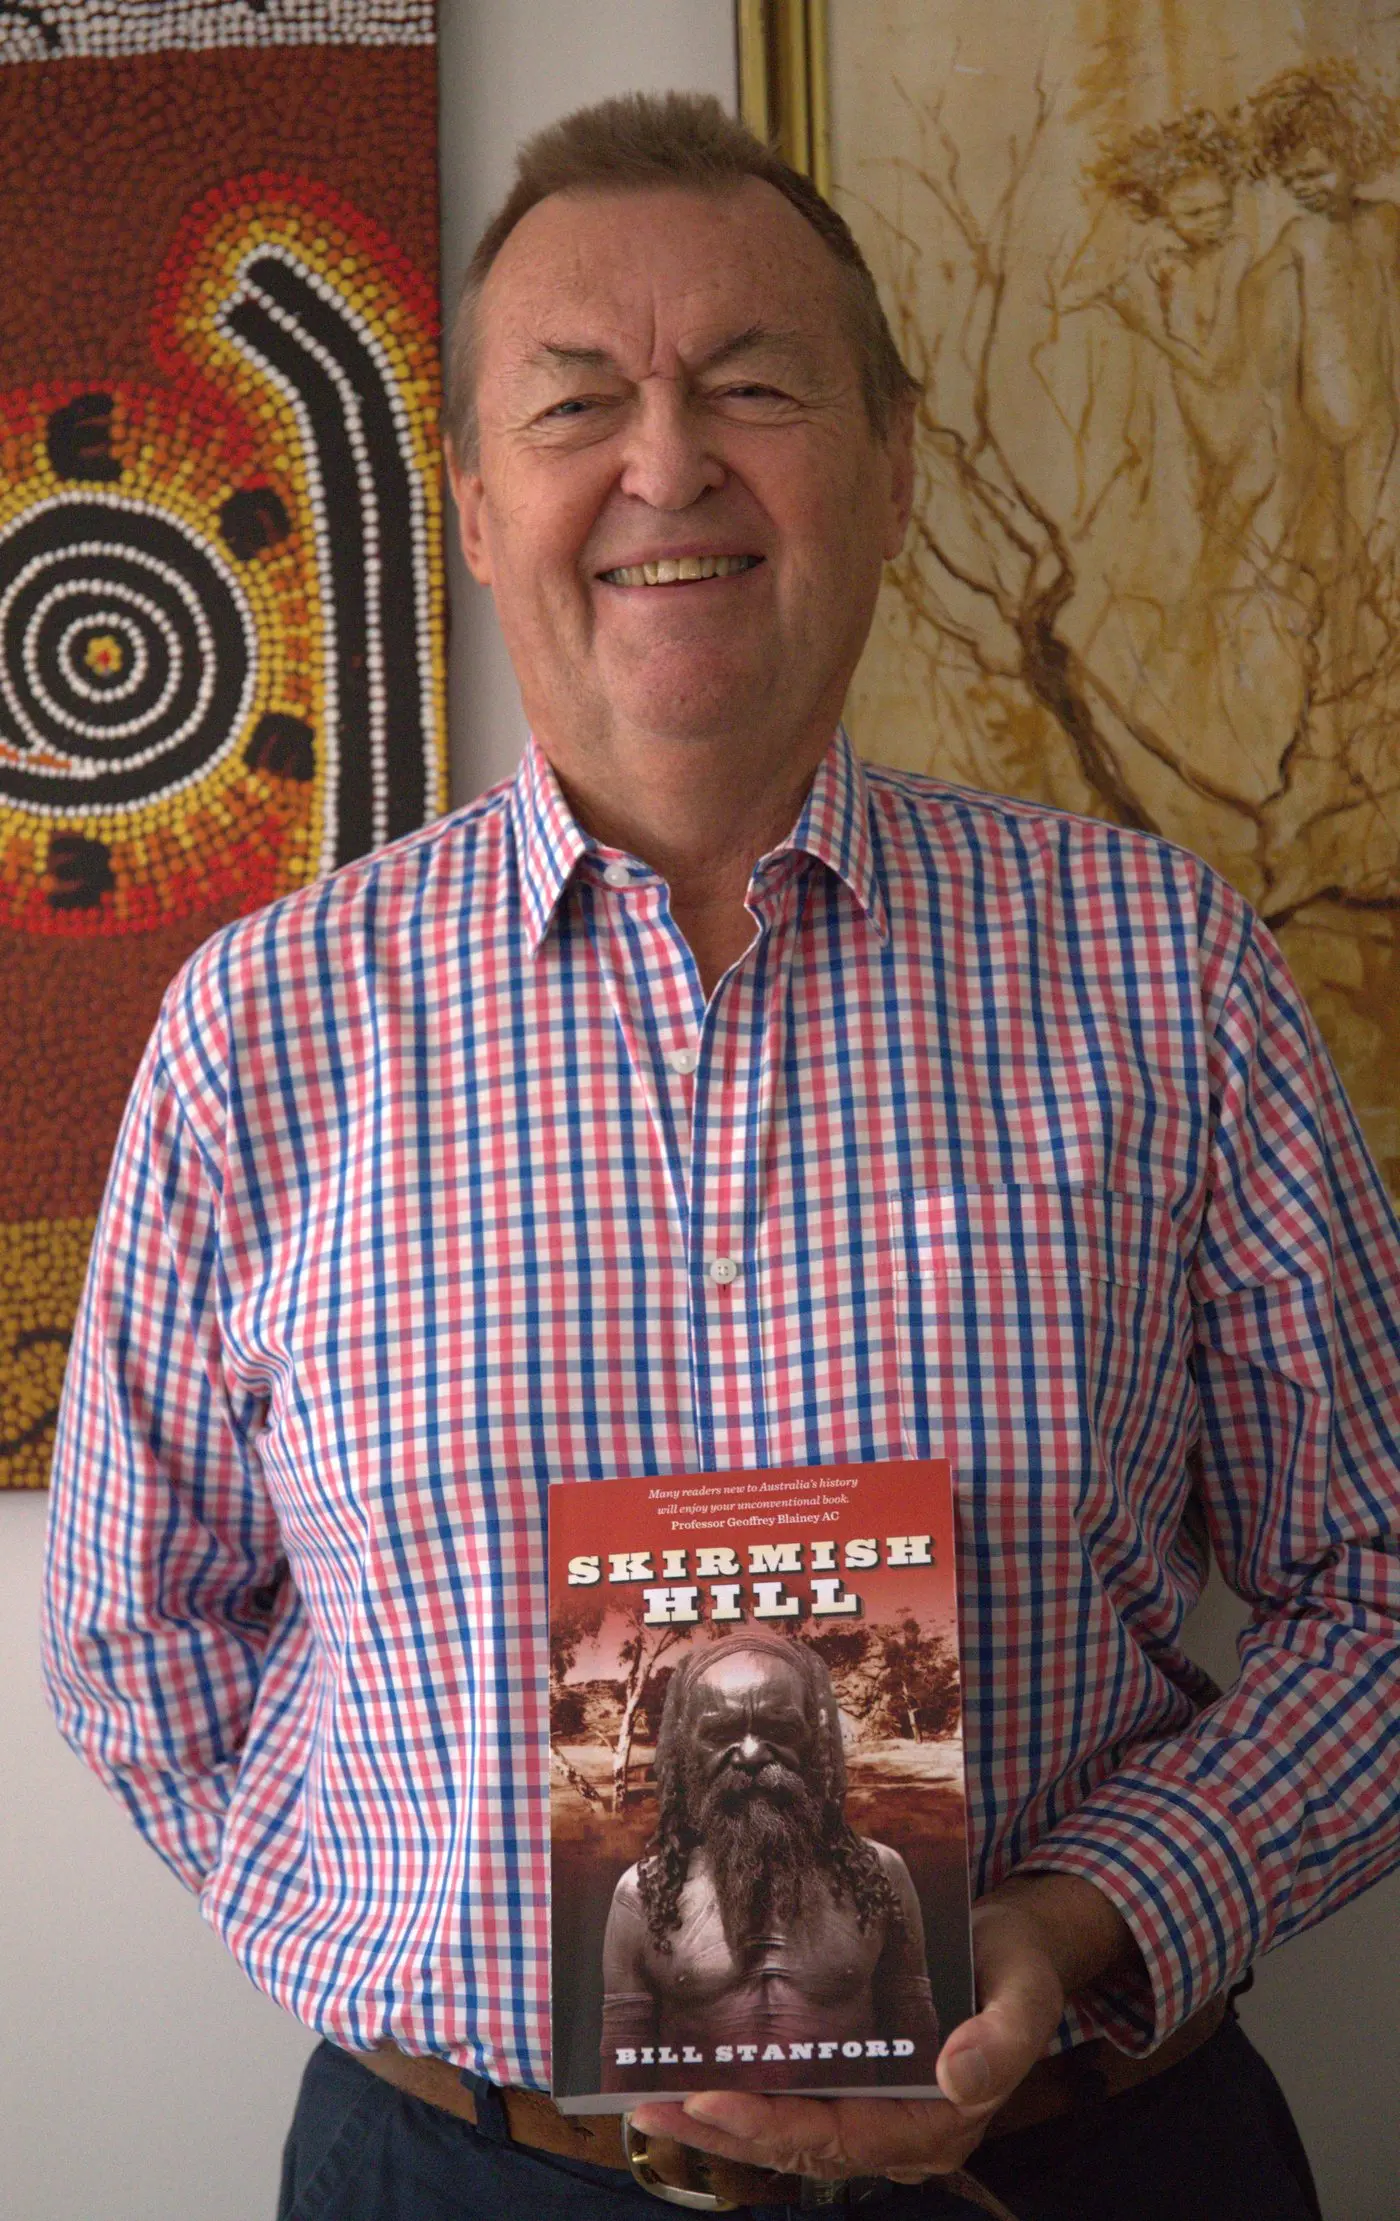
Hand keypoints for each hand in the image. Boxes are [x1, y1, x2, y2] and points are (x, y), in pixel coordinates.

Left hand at [627, 1873, 1141, 2183]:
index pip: (842, 2138)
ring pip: (788, 2134)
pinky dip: (742, 2099)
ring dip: (719, 2123)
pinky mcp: (858, 2089)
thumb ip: (1001, 2041)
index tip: (711, 2102)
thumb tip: (955, 2078)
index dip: (774, 2127)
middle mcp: (900, 2135)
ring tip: (649, 2103)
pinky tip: (691, 2083)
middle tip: (652, 2107)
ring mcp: (876, 2117)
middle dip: (724, 2132)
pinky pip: (794, 2106)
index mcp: (938, 2125)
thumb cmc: (1019, 1968)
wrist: (1017, 1947)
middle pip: (800, 2146)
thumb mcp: (1027, 1995)